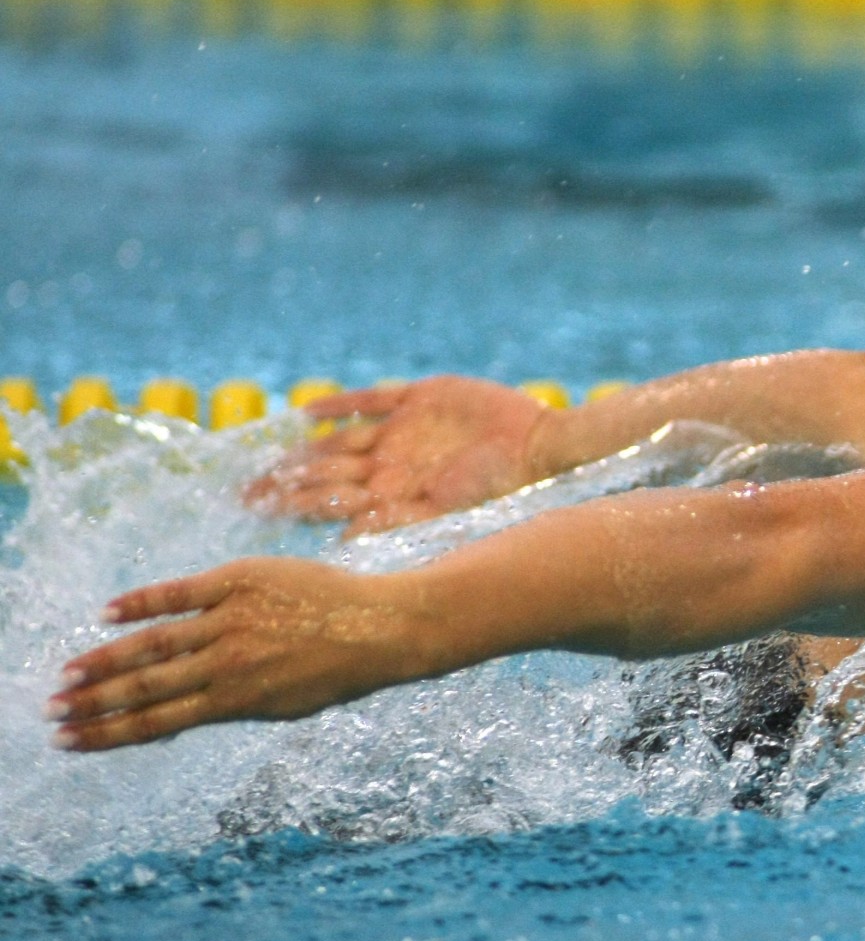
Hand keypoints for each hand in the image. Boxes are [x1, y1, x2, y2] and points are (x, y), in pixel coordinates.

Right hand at [45, 559, 426, 751]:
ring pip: (153, 644)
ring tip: (67, 674)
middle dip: (93, 703)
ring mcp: (232, 621)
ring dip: (104, 661)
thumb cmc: (334, 671)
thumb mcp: (281, 706)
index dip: (109, 733)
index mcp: (236, 702)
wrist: (383, 628)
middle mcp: (228, 665)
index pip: (157, 722)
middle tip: (51, 712)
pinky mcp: (240, 581)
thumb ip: (227, 708)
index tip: (69, 742)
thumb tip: (176, 717)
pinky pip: (179, 592)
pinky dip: (141, 603)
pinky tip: (107, 614)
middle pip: (145, 687)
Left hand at [247, 376, 553, 536]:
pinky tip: (308, 413)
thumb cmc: (505, 490)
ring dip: (303, 451)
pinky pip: (370, 401)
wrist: (545, 449)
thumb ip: (396, 523)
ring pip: (339, 441)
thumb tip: (342, 542)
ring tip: (266, 460)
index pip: (332, 500)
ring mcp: (403, 433)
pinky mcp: (419, 399)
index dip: (293, 503)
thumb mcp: (446, 514)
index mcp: (397, 495)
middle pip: (326, 472)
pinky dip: (340, 405)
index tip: (254, 510)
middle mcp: (392, 466)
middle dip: (285, 483)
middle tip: (242, 492)